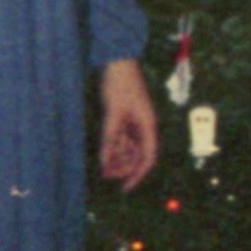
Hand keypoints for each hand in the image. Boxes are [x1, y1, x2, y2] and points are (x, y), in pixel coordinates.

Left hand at [99, 59, 158, 190]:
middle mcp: (143, 126)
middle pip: (138, 155)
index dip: (138, 175)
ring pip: (129, 149)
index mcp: (147, 125)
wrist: (118, 62)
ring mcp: (134, 122)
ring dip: (118, 159)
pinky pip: (120, 139)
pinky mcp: (123, 117)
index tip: (125, 188)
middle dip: (124, 167)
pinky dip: (113, 148)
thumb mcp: (113, 113)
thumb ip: (111, 138)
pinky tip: (104, 156)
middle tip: (106, 175)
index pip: (148, 157)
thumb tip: (106, 162)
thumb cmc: (120, 85)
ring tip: (103, 168)